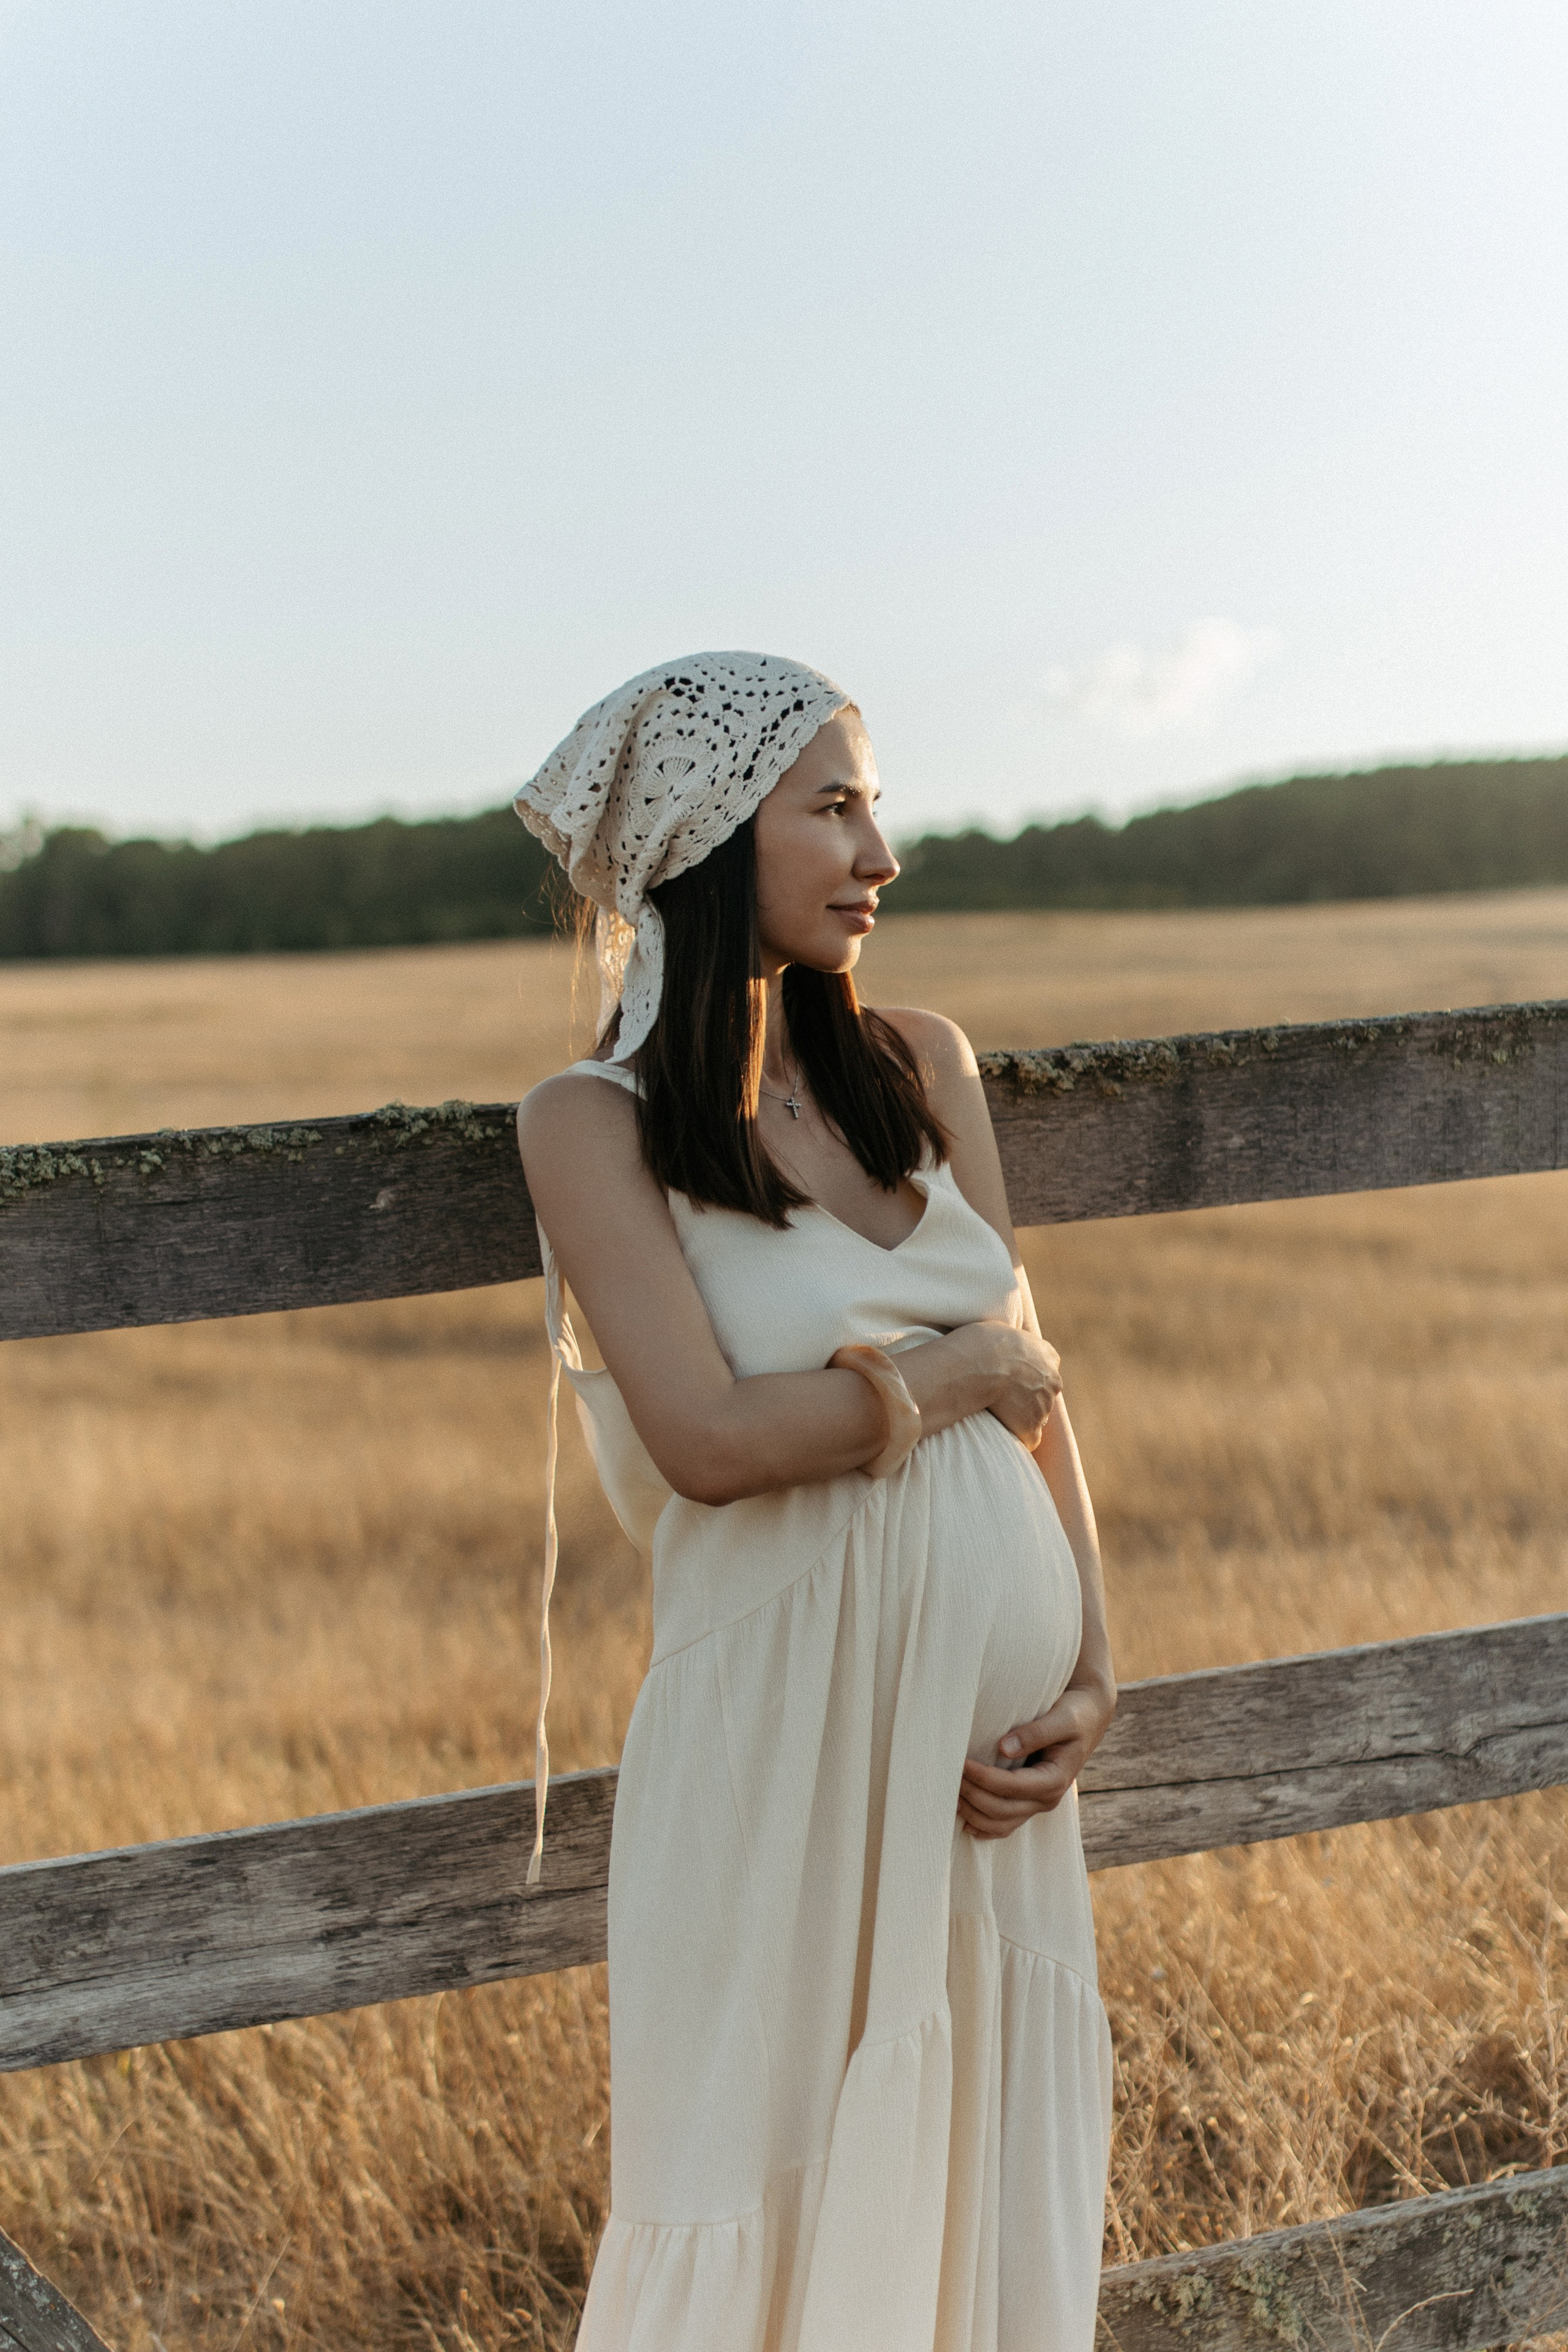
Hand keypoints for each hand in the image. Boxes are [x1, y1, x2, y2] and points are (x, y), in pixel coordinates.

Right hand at [950, 1321, 1062, 1449]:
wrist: (980, 1363)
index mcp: (1048, 1355)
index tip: (1010, 1380)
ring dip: (1020, 1417)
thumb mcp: (1003, 1329)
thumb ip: (1012, 1341)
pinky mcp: (1032, 1426)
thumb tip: (1002, 1342)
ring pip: (1036, 1416)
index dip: (1027, 1376)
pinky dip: (1019, 1438)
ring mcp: (1044, 1405)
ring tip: (996, 1413)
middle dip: (1026, 1397)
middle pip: (1043, 1394)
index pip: (1045, 1370)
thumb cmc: (983, 1342)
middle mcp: (1052, 1380)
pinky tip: (1002, 1431)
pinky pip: (1030, 1439)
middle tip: (1001, 1397)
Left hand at [957, 1677, 1116, 1841]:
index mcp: (1055, 1779)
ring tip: (949, 1792)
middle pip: (1001, 1809)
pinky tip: (964, 1820)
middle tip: (947, 1775)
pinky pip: (1004, 1826)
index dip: (983, 1778)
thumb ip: (1035, 1732)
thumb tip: (1003, 1748)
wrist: (1087, 1718)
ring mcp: (1037, 1805)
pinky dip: (983, 1826)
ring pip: (1000, 1823)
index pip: (1012, 1786)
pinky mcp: (1029, 1803)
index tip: (961, 1762)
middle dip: (972, 1794)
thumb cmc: (1074, 1714)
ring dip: (972, 1812)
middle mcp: (1047, 1798)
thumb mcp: (1062, 1718)